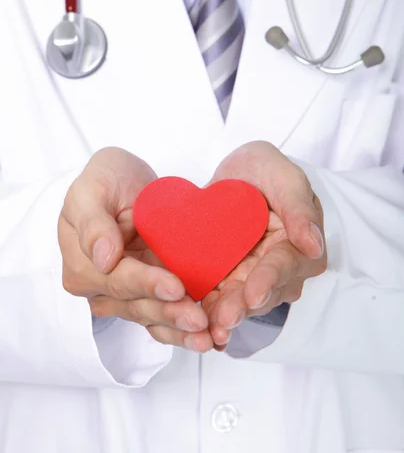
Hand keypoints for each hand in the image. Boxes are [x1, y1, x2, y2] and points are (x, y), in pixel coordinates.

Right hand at [59, 147, 212, 351]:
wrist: (127, 180)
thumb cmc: (105, 179)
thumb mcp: (92, 188)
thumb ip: (92, 221)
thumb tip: (102, 258)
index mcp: (83, 265)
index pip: (117, 279)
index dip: (146, 284)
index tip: (175, 287)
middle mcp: (101, 287)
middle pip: (136, 304)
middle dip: (169, 313)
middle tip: (199, 319)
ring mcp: (127, 293)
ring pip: (152, 316)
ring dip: (179, 329)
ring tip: (207, 336)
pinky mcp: (150, 292)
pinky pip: (164, 315)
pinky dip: (183, 329)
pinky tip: (206, 337)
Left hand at [201, 141, 326, 349]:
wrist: (235, 176)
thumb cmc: (264, 170)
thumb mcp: (283, 176)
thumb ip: (299, 207)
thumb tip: (314, 245)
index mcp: (300, 246)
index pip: (284, 265)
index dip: (268, 281)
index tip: (253, 295)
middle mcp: (280, 270)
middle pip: (261, 292)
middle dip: (241, 307)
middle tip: (223, 320)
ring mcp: (252, 278)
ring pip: (239, 303)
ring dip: (222, 316)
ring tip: (205, 328)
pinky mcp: (227, 281)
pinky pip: (217, 300)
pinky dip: (205, 313)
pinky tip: (192, 325)